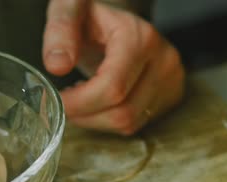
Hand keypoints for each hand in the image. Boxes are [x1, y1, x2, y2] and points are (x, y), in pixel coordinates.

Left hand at [43, 0, 184, 134]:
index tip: (55, 99)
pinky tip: (97, 102)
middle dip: (84, 114)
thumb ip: (60, 31)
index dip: (79, 102)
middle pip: (121, 112)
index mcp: (140, 37)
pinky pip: (135, 124)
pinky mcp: (170, 96)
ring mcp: (171, 81)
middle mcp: (164, 60)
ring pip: (128, 123)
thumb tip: (57, 66)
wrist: (118, 18)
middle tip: (64, 102)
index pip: (112, 87)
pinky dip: (109, 120)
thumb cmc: (91, 14)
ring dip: (95, 120)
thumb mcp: (70, 9)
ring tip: (80, 98)